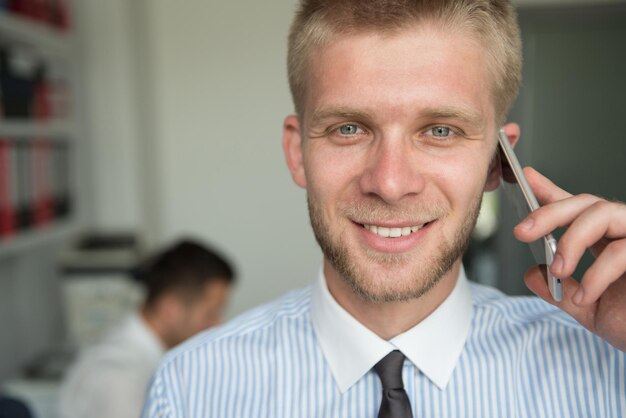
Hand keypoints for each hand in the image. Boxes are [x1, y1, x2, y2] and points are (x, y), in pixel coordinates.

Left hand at [513, 167, 625, 351]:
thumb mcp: (590, 308)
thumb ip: (561, 291)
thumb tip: (532, 274)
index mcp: (608, 241)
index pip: (579, 210)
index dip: (552, 192)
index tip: (527, 178)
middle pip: (587, 203)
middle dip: (550, 213)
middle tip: (522, 232)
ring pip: (603, 213)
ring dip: (571, 240)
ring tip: (558, 269)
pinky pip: (621, 250)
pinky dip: (596, 274)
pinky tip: (584, 296)